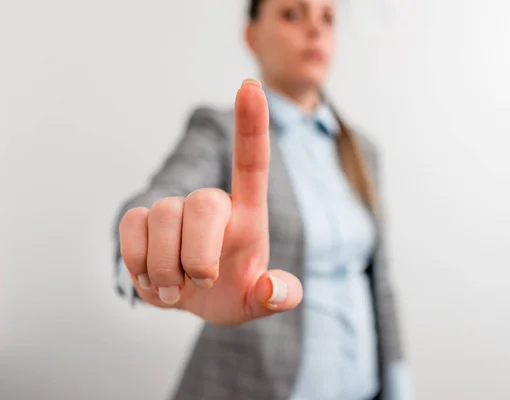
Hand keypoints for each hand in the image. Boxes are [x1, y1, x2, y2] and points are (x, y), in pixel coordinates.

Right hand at [118, 79, 302, 324]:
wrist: (192, 301)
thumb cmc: (232, 293)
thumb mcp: (257, 302)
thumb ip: (277, 296)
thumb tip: (273, 289)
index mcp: (247, 214)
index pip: (251, 162)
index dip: (252, 124)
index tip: (251, 86)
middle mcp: (211, 203)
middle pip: (202, 203)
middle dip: (198, 255)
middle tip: (201, 283)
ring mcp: (175, 209)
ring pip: (161, 217)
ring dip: (166, 267)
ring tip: (177, 288)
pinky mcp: (141, 219)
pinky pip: (130, 225)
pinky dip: (138, 262)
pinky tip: (152, 278)